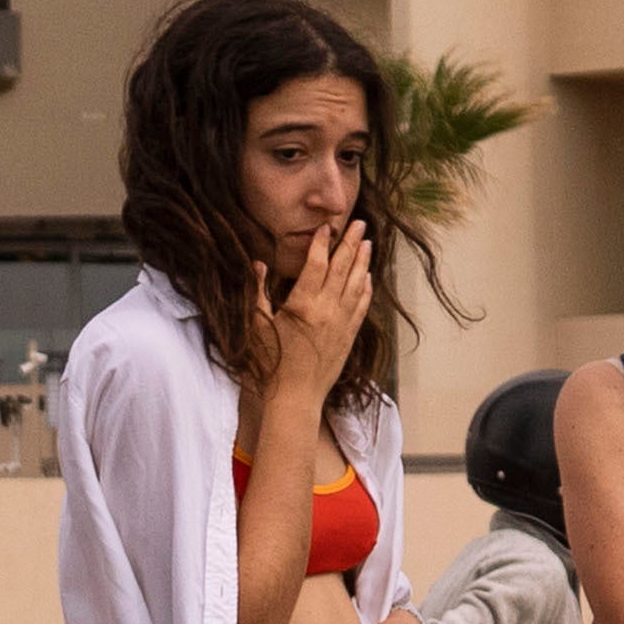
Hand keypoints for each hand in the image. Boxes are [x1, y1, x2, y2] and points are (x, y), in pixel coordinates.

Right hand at [262, 214, 374, 419]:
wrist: (293, 400)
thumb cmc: (268, 365)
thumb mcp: (255, 325)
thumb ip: (257, 291)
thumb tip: (258, 262)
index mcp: (303, 305)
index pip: (316, 265)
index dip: (322, 244)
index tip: (326, 226)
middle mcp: (328, 312)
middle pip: (343, 270)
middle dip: (351, 244)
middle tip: (359, 223)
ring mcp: (341, 325)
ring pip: (356, 286)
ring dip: (363, 263)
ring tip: (368, 243)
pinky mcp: (348, 339)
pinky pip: (361, 308)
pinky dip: (365, 290)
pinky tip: (368, 278)